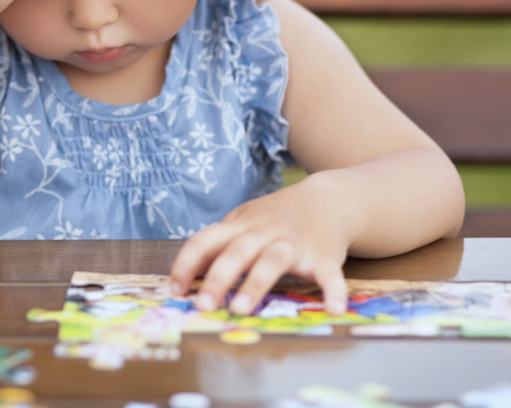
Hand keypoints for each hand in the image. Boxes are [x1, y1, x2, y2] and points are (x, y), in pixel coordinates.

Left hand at [169, 173, 355, 315]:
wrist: (327, 200)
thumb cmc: (276, 217)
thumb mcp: (243, 222)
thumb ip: (218, 245)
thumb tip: (187, 274)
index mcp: (240, 226)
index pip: (205, 240)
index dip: (187, 264)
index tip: (176, 290)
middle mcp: (264, 233)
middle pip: (237, 252)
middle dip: (218, 278)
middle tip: (203, 306)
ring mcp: (294, 244)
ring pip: (272, 261)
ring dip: (256, 284)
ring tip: (241, 310)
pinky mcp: (323, 256)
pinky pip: (329, 274)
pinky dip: (333, 290)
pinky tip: (334, 309)